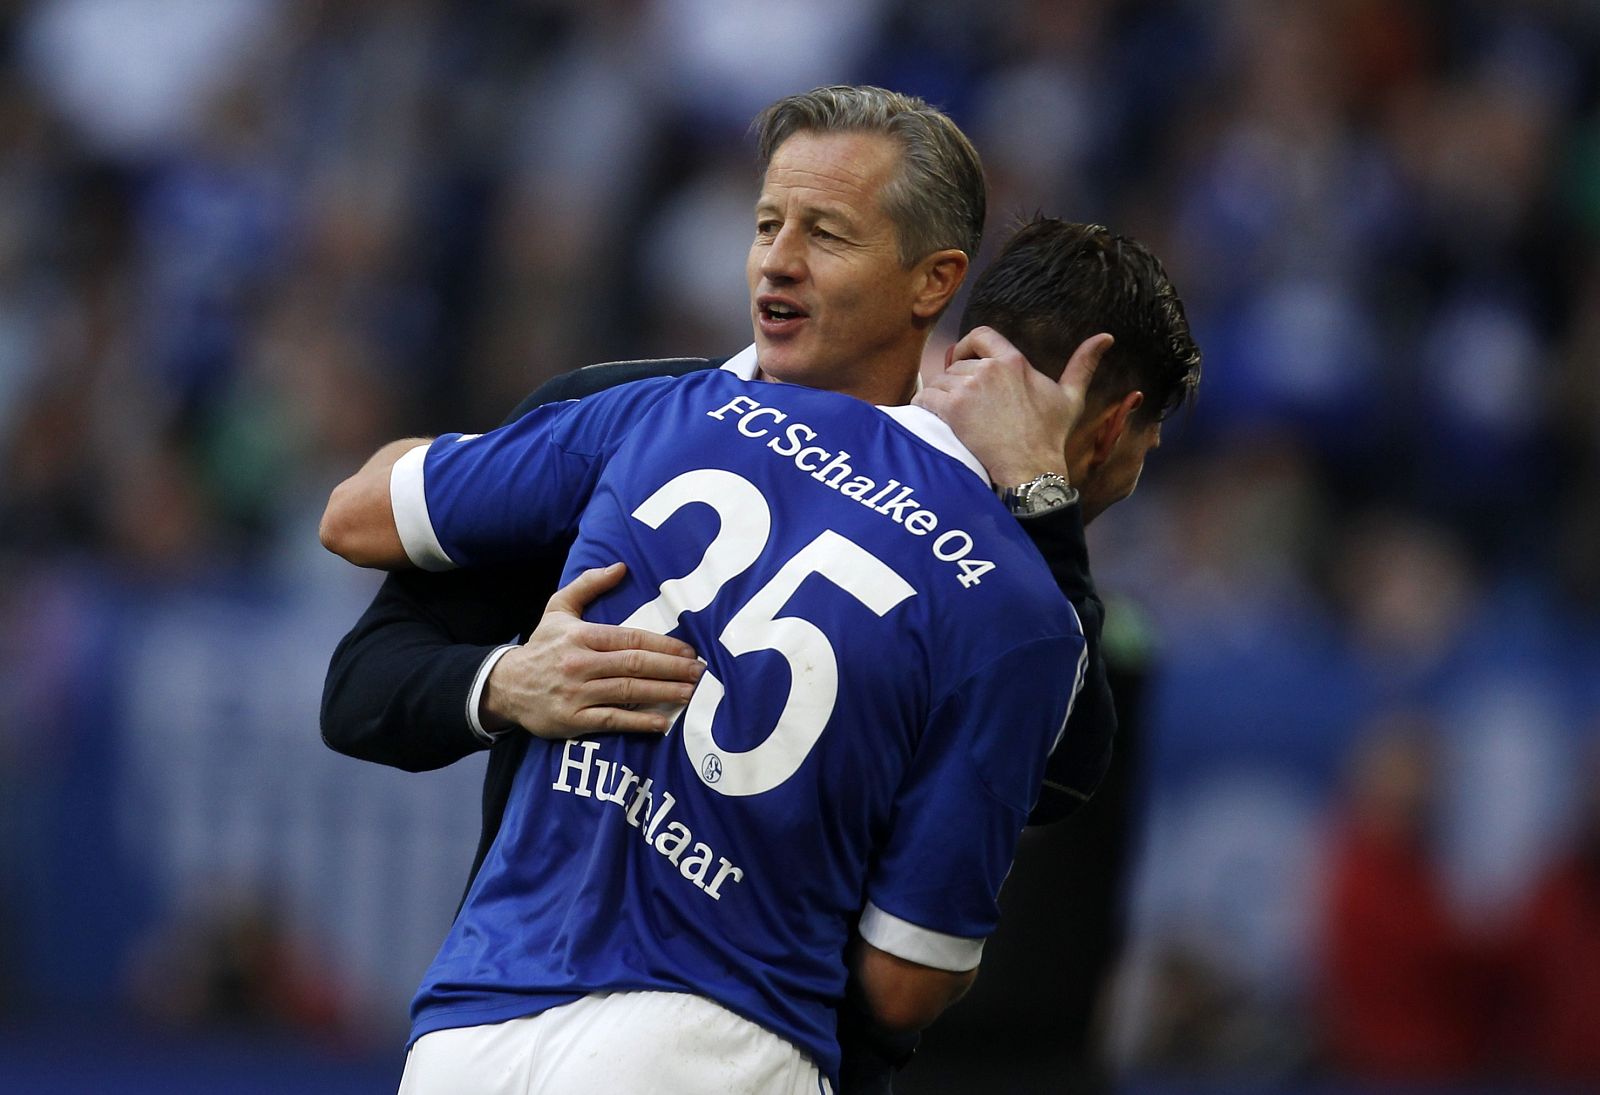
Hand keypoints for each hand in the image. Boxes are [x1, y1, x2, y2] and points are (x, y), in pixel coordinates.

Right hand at [480, 563, 702, 737]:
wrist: (505, 686)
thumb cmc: (542, 646)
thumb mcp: (558, 608)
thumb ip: (588, 585)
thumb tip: (621, 566)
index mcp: (582, 636)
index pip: (630, 638)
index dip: (663, 645)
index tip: (689, 650)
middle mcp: (580, 664)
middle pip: (634, 665)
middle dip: (672, 668)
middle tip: (700, 671)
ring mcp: (577, 693)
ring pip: (628, 692)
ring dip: (663, 693)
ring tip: (691, 693)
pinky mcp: (573, 720)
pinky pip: (612, 720)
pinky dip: (639, 721)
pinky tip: (663, 722)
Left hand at [913, 328, 1112, 486]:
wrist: (1029, 469)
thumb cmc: (1049, 436)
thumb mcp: (1070, 397)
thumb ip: (1083, 365)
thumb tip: (1107, 337)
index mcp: (1013, 361)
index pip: (981, 334)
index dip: (967, 345)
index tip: (964, 360)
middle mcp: (989, 369)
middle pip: (956, 364)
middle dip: (956, 382)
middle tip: (965, 407)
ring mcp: (968, 388)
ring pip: (940, 382)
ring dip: (942, 398)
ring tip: (955, 419)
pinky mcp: (952, 409)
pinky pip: (926, 399)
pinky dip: (925, 409)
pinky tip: (936, 422)